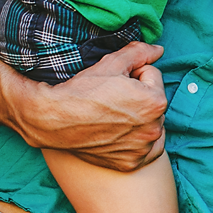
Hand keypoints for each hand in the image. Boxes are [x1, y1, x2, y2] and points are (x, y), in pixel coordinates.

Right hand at [13, 42, 167, 170]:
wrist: (54, 119)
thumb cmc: (83, 90)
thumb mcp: (112, 63)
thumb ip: (140, 52)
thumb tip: (158, 49)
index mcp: (156, 101)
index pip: (152, 76)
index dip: (133, 74)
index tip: (114, 82)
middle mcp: (154, 128)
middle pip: (153, 101)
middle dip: (139, 96)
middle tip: (112, 99)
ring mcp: (143, 149)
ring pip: (150, 123)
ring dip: (139, 118)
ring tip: (112, 115)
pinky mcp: (131, 163)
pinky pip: (145, 149)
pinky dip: (135, 141)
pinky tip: (117, 133)